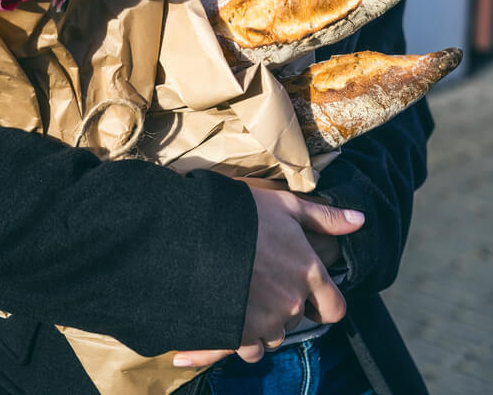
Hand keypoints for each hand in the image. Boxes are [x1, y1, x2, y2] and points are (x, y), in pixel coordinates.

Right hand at [172, 181, 362, 368]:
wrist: (194, 234)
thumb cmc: (243, 215)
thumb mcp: (285, 206)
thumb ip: (324, 218)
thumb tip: (361, 221)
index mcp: (308, 272)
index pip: (334, 308)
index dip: (322, 302)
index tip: (306, 291)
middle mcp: (292, 303)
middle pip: (298, 319)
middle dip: (284, 305)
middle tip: (262, 279)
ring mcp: (265, 322)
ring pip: (274, 335)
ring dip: (264, 322)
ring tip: (244, 293)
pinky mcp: (239, 335)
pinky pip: (251, 350)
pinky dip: (244, 338)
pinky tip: (232, 313)